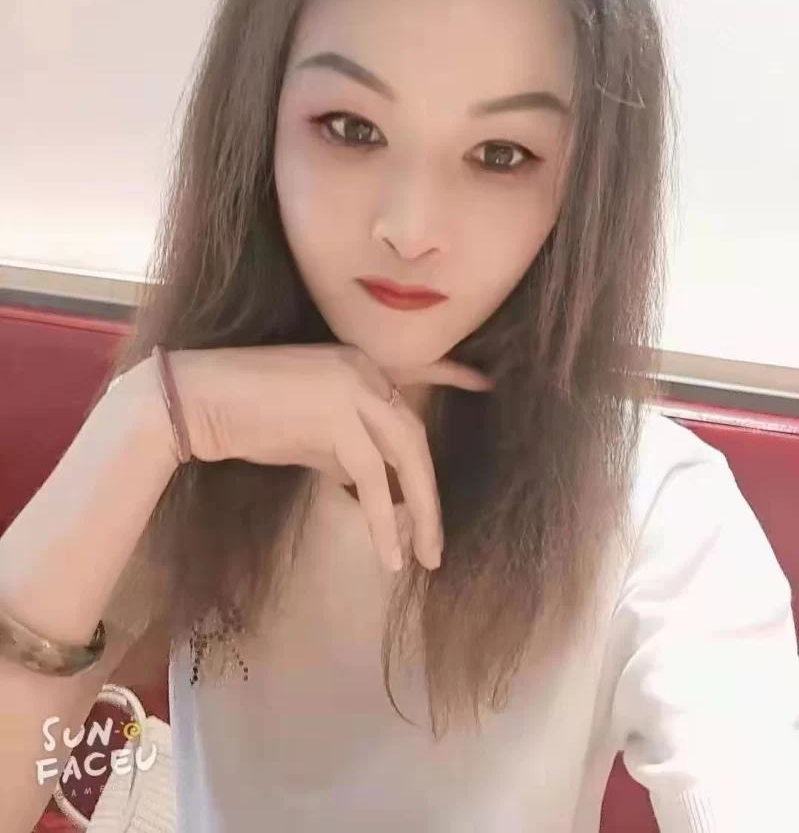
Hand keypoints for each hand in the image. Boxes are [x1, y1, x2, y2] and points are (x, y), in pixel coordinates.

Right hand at [166, 345, 491, 573]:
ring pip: (404, 453)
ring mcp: (351, 386)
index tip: (482, 382)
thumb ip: (345, 449)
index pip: (417, 373)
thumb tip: (370, 486)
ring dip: (418, 511)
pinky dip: (383, 518)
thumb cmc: (244, 418)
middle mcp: (362, 369)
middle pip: (413, 434)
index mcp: (358, 366)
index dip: (452, 376)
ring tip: (422, 558)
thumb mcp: (307, 432)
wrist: (192, 401)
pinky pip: (372, 475)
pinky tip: (388, 553)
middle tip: (437, 544)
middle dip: (430, 493)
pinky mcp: (335, 412)